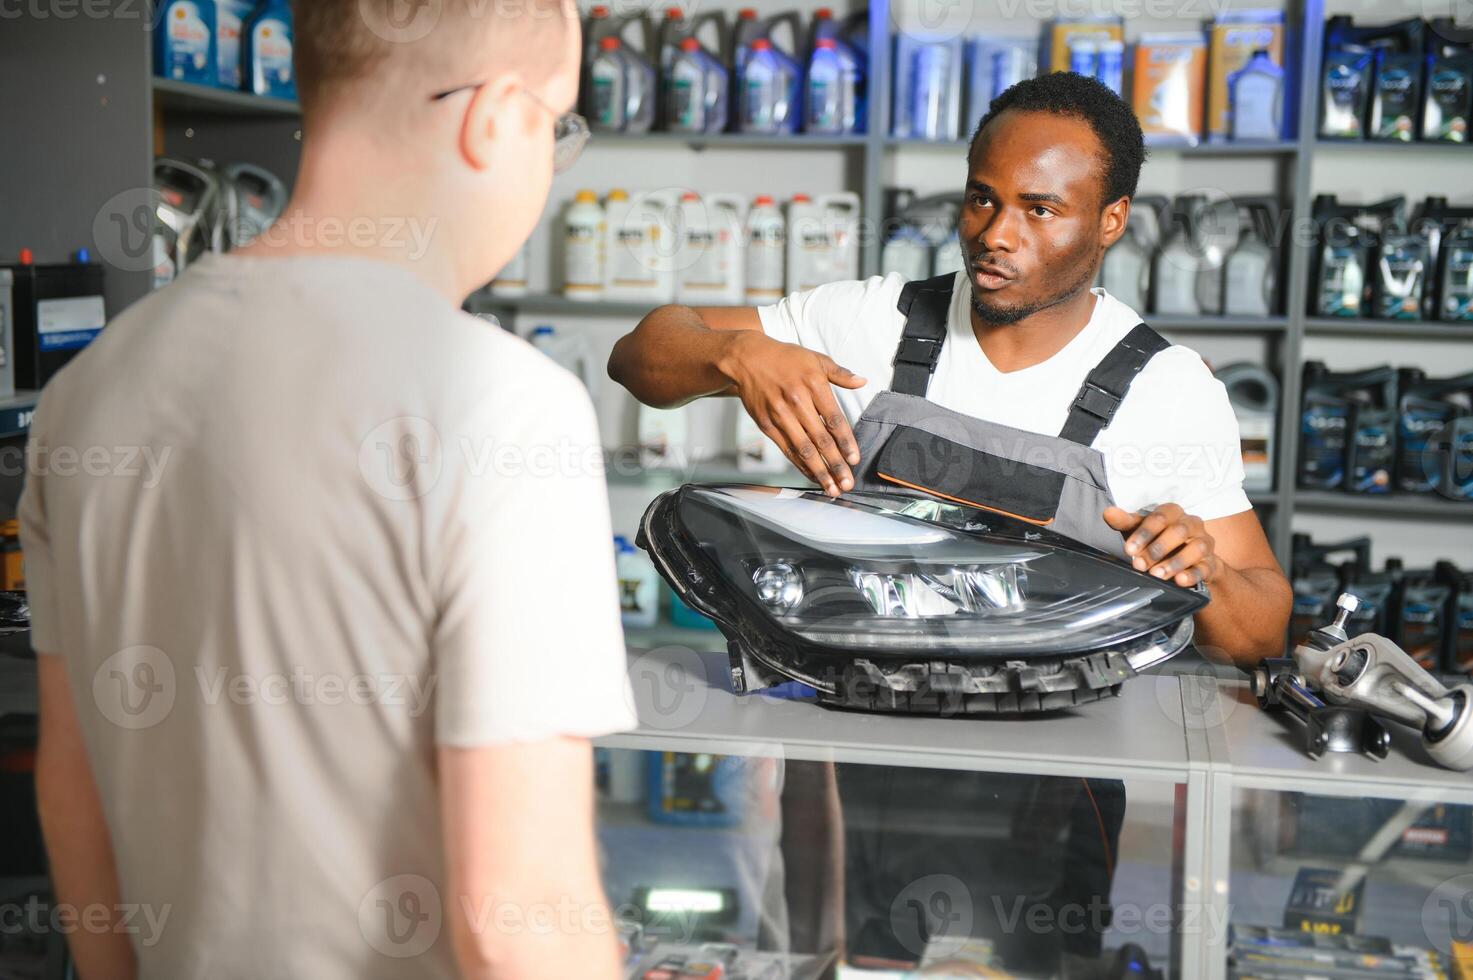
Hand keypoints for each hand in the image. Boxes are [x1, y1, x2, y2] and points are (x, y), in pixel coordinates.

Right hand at [722, 332, 867, 495]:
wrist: (748, 358)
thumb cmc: (784, 359)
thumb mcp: (815, 359)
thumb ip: (840, 373)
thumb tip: (862, 381)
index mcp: (814, 385)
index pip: (834, 420)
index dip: (846, 442)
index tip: (854, 459)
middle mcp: (797, 402)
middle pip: (820, 440)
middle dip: (835, 465)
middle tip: (847, 482)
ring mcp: (780, 415)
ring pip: (803, 449)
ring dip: (819, 472)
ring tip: (831, 487)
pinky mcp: (767, 425)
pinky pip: (787, 449)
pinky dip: (800, 465)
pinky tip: (811, 476)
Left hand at [1102, 503, 1219, 586]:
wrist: (1187, 559)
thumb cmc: (1158, 539)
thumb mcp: (1140, 530)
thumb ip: (1125, 522)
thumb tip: (1108, 513)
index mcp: (1173, 512)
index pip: (1159, 518)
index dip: (1144, 534)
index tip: (1129, 550)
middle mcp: (1192, 524)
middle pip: (1178, 532)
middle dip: (1157, 549)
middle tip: (1140, 565)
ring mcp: (1204, 543)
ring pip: (1195, 549)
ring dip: (1174, 563)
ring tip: (1157, 575)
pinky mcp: (1211, 563)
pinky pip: (1205, 567)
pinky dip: (1193, 574)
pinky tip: (1180, 581)